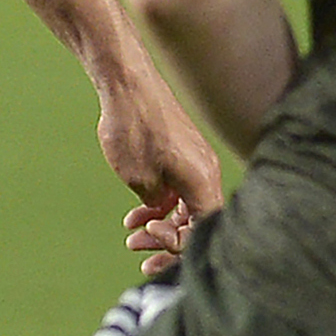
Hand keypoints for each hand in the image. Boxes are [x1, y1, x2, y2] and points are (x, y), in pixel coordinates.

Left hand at [97, 63, 221, 274]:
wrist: (128, 85)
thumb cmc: (134, 130)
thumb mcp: (140, 180)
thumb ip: (158, 206)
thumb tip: (165, 216)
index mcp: (203, 182)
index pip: (204, 230)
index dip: (178, 246)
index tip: (149, 237)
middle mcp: (207, 173)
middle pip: (198, 222)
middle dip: (168, 242)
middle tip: (138, 250)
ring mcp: (197, 163)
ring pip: (186, 207)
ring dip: (161, 225)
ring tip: (132, 237)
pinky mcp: (184, 154)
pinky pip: (180, 190)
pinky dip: (160, 205)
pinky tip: (136, 216)